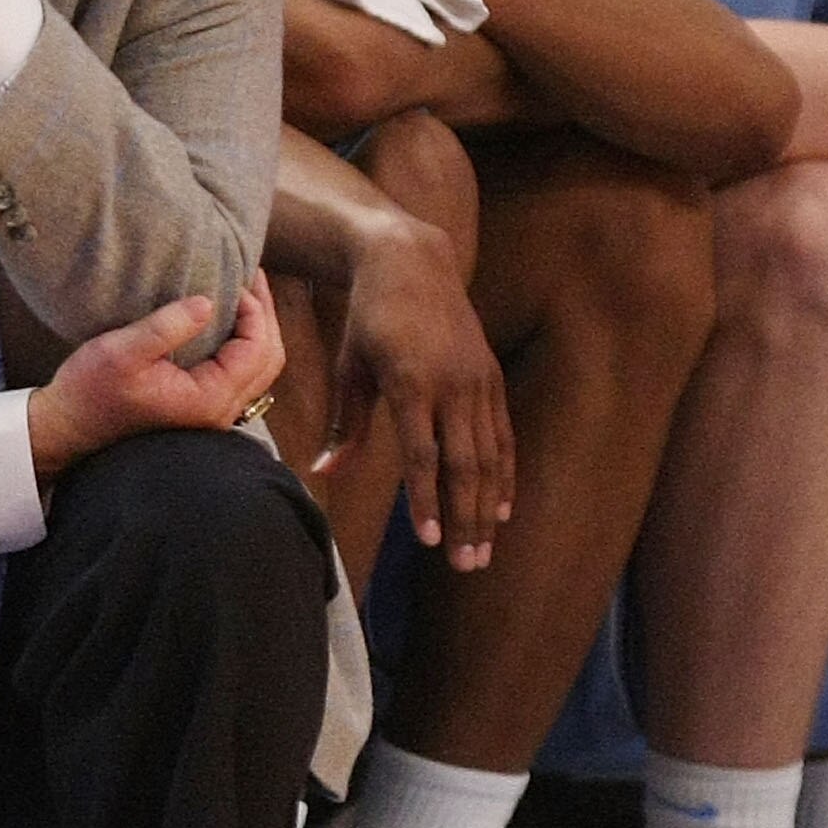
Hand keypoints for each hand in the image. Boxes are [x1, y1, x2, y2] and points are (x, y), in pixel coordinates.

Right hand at [27, 272, 285, 480]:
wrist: (69, 426)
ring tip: (246, 293)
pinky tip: (229, 319)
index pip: (256, 350)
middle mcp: (219, 411)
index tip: (236, 279)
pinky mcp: (201, 405)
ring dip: (258, 329)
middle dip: (265, 315)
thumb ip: (168, 326)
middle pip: (269, 360)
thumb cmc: (91, 391)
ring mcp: (212, 412)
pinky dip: (244, 343)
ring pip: (259, 368)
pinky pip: (241, 373)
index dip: (255, 310)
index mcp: (208, 399)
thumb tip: (209, 302)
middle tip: (253, 276)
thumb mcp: (123, 351)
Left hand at [312, 219, 511, 568]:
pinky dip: (504, 475)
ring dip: (487, 508)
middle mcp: (452, 383)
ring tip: (483, 551)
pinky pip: (503, 436)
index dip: (426, 500)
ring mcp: (477, 380)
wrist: (411, 262)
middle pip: (463, 465)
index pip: (422, 454)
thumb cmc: (368, 319)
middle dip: (465, 519)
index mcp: (411, 381)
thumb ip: (345, 424)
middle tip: (464, 565)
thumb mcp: (348, 367)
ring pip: (488, 457)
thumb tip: (323, 473)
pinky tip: (503, 509)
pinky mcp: (491, 378)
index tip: (428, 541)